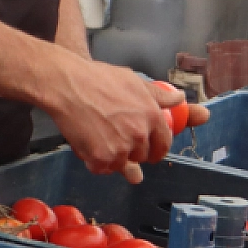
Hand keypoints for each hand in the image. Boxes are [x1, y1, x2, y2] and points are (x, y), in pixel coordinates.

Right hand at [44, 56, 179, 182]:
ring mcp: (120, 149)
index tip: (150, 152)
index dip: (157, 150)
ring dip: (113, 158)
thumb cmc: (99, 79)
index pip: (164, 144)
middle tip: (116, 137)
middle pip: (142, 156)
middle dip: (132, 151)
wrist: (67, 85)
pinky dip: (96, 162)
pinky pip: (103, 169)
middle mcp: (139, 135)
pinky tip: (89, 145)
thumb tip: (180, 99)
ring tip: (100, 138)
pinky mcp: (100, 159)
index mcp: (152, 117)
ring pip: (122, 165)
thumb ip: (160, 96)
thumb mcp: (135, 82)